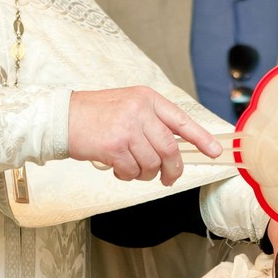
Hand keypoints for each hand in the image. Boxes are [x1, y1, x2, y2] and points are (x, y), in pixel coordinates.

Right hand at [68, 87, 221, 185]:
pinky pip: (132, 171)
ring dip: (145, 174)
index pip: (181, 120)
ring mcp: (127, 128)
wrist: (62, 117)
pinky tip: (118, 169)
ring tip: (133, 169)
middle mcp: (140, 111)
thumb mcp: (128, 106)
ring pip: (152, 163)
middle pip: (170, 149)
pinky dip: (128, 175)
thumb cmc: (95, 115)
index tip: (215, 152)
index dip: (201, 138)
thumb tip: (175, 148)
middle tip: (168, 178)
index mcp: (147, 98)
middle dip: (173, 169)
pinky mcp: (114, 146)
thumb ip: (151, 122)